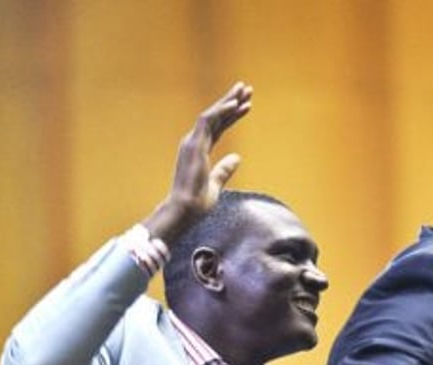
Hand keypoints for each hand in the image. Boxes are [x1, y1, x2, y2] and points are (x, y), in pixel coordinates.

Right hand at [142, 82, 253, 241]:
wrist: (185, 209)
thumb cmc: (198, 201)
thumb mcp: (216, 184)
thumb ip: (225, 170)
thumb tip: (237, 157)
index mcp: (199, 150)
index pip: (218, 128)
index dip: (233, 115)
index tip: (247, 105)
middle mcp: (194, 142)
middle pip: (215, 116)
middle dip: (231, 100)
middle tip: (247, 88)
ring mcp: (193, 142)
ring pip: (212, 114)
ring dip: (228, 101)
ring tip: (245, 90)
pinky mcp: (194, 144)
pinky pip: (207, 121)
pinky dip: (221, 111)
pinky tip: (235, 104)